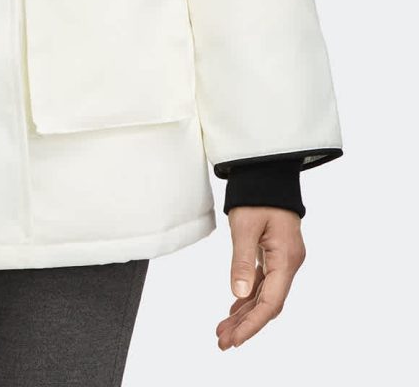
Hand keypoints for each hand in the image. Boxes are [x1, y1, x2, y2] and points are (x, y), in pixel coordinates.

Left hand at [217, 206, 305, 349]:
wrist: (267, 171)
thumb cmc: (257, 193)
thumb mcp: (245, 225)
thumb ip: (243, 260)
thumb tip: (239, 294)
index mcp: (286, 258)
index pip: (271, 302)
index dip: (252, 324)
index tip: (234, 340)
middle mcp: (289, 262)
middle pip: (269, 303)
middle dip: (246, 325)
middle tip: (222, 341)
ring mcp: (284, 258)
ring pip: (265, 294)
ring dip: (245, 313)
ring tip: (223, 330)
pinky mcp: (276, 253)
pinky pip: (264, 282)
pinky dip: (249, 296)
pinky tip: (235, 309)